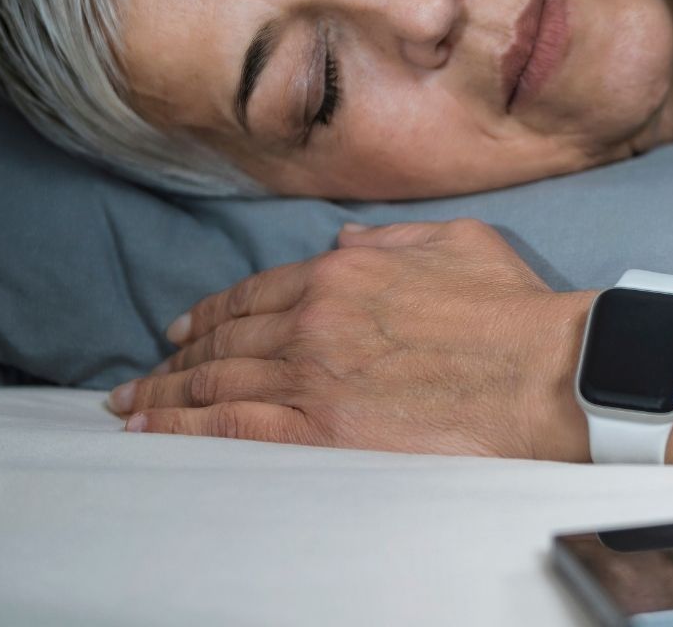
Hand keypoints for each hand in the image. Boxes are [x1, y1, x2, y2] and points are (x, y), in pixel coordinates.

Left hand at [107, 219, 592, 458]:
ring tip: (130, 407)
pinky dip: (182, 428)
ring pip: (214, 383)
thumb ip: (391, 239)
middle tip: (140, 375)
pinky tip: (152, 432)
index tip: (181, 329)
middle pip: (223, 339)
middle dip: (174, 358)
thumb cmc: (512, 309)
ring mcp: (310, 376)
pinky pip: (230, 428)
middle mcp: (312, 320)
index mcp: (342, 273)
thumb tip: (344, 240)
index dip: (210, 313)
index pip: (253, 295)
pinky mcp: (319, 430)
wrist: (542, 371)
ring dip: (163, 395)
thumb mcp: (455, 242)